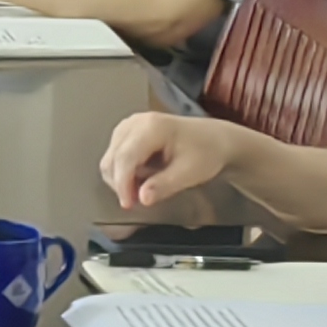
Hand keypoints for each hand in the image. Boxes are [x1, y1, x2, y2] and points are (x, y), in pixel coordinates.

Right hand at [102, 112, 241, 209]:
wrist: (215, 139)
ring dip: (122, 179)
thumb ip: (165, 185)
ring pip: (111, 158)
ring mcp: (130, 125)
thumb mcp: (190, 172)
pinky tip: (142, 177)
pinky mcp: (128, 131)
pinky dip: (123, 171)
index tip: (128, 205)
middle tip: (140, 200)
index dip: (123, 183)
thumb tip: (142, 198)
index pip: (125, 157)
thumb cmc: (206, 152)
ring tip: (145, 187)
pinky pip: (115, 155)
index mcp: (152, 126)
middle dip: (122, 183)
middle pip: (113, 158)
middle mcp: (136, 122)